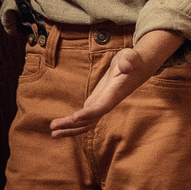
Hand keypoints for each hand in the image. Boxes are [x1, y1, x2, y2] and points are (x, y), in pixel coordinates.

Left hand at [48, 31, 183, 137]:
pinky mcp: (96, 102)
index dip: (88, 114)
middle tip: (53, 130)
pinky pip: (84, 117)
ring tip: (52, 133)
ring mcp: (101, 104)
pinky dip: (72, 123)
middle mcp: (107, 103)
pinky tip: (59, 126)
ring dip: (69, 129)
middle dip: (72, 126)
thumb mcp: (130, 56)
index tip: (74, 118)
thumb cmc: (132, 60)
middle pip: (89, 121)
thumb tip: (126, 66)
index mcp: (114, 94)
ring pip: (86, 123)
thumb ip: (128, 61)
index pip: (101, 107)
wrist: (137, 68)